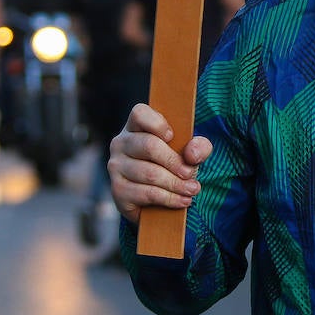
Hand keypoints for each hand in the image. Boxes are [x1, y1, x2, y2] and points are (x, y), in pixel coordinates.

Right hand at [109, 103, 212, 224]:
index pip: (139, 113)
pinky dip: (169, 198)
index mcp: (136, 126)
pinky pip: (146, 193)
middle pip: (149, 146)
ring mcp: (116, 167)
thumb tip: (192, 155)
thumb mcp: (190, 152)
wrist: (157, 199)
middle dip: (175, 162)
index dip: (157, 123)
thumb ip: (199, 147)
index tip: (172, 136)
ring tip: (192, 189)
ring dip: (176, 184)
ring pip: (149, 173)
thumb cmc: (173, 165)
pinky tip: (183, 201)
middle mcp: (121, 143)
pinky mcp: (118, 190)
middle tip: (191, 173)